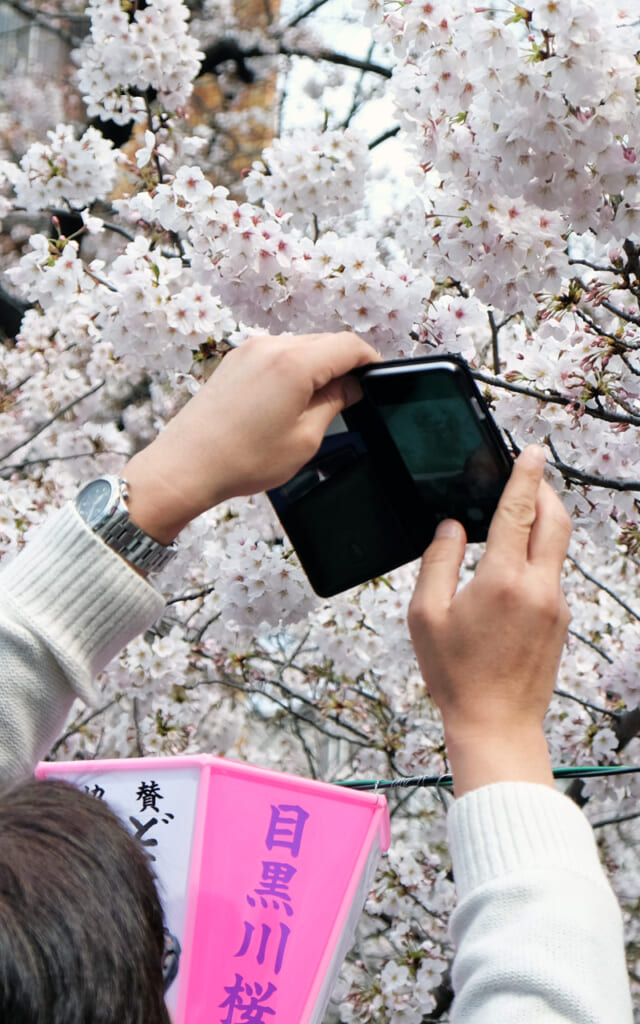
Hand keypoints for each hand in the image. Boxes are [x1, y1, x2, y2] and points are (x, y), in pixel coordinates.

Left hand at [124, 332, 378, 542]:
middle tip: (353, 398)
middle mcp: (271, 346)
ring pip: (300, 347)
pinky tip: (292, 400)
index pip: (348, 345)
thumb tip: (352, 387)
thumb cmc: (243, 459)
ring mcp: (249, 350)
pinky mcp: (234, 361)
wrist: (186, 465)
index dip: (369, 360)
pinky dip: (293, 369)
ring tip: (321, 403)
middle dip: (344, 365)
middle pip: (324, 342)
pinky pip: (276, 355)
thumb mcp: (304, 438)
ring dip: (318, 367)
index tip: (378, 378)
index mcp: (294, 363)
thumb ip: (333, 404)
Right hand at [408, 446, 571, 794]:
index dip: (524, 475)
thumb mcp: (426, 616)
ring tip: (521, 512)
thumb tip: (451, 529)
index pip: (519, 511)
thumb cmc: (457, 675)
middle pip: (555, 520)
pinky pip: (553, 574)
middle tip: (530, 473)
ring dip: (544, 521)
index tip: (530, 450)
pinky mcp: (560, 621)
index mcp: (503, 580)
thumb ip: (438, 562)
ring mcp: (555, 605)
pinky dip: (540, 555)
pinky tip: (516, 564)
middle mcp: (538, 588)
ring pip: (558, 547)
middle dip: (545, 490)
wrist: (496, 724)